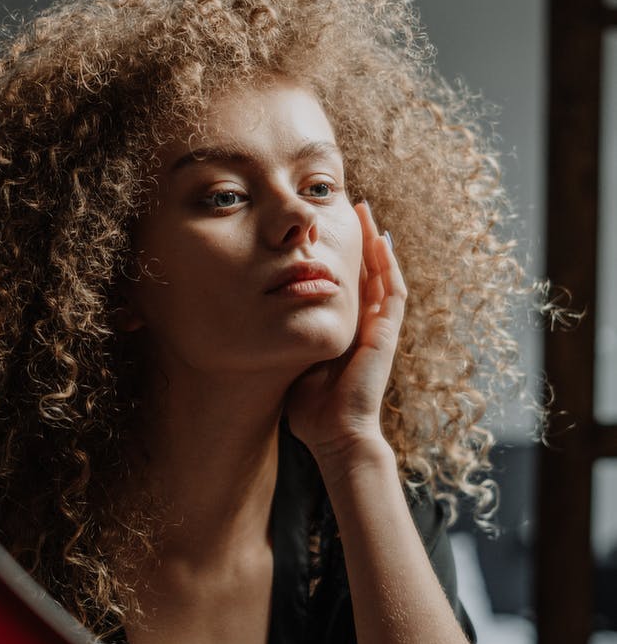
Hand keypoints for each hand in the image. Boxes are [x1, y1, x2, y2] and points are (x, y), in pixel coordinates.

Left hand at [285, 201, 406, 464]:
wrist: (336, 436)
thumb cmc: (311, 410)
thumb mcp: (293, 361)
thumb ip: (284, 340)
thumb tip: (251, 321)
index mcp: (346, 331)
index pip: (346, 284)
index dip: (340, 256)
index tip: (326, 230)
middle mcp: (366, 326)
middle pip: (368, 272)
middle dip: (360, 239)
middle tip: (351, 207)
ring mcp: (380, 330)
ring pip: (384, 275)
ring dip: (376, 243)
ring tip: (366, 213)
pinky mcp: (386, 336)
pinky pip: (392, 293)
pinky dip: (388, 266)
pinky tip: (380, 242)